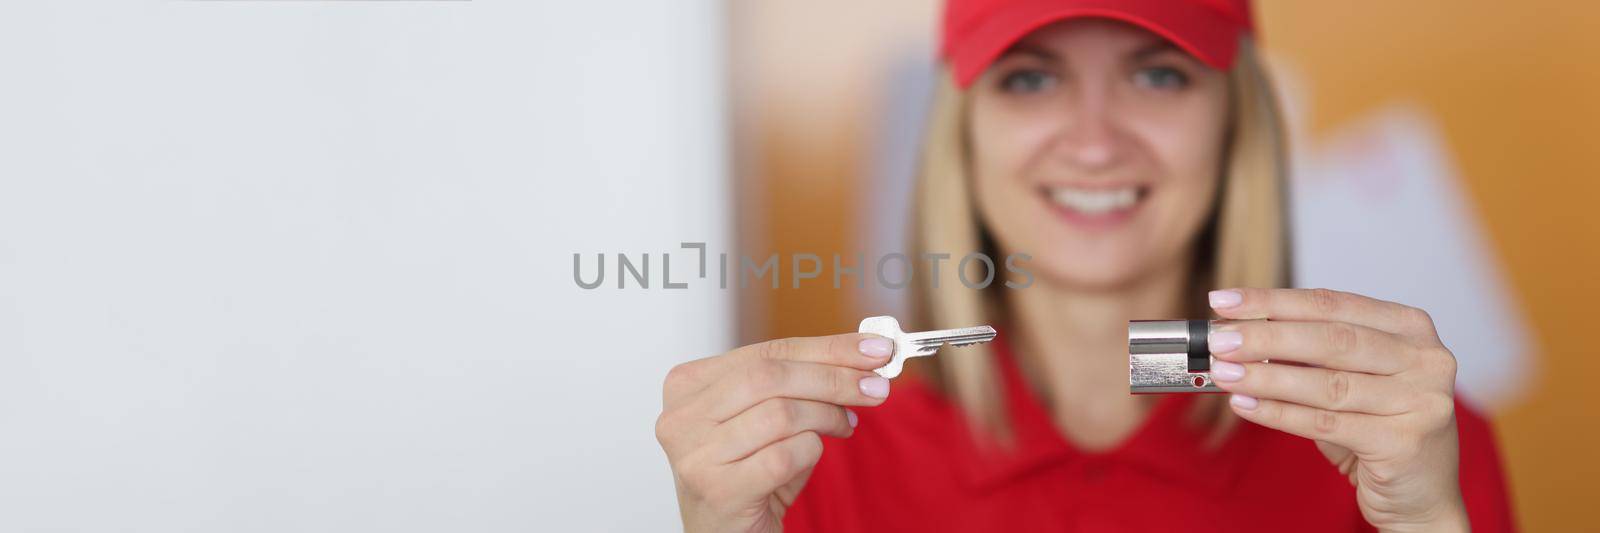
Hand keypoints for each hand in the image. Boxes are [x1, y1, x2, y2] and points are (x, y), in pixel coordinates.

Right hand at [655, 333, 895, 532]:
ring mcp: (695, 454)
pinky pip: (784, 456)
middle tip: (877, 387)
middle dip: (834, 378)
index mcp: (687, 385)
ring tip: (844, 425)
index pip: (767, 351)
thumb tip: (865, 354)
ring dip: (826, 417)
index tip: (876, 347)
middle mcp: (681, 417)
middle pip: (772, 376)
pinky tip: (813, 454)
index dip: (826, 348)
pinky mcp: (717, 490)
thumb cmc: (748, 475)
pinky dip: (811, 451)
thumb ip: (802, 382)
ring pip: (780, 414)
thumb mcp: (769, 418)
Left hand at [1206, 288, 1468, 531]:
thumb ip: (1310, 354)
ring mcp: (1421, 401)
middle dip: (1266, 337)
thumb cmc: (1380, 428)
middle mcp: (1425, 359)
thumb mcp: (1351, 378)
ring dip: (1266, 377)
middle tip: (1219, 340)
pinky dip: (1279, 413)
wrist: (1421, 494)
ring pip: (1327, 384)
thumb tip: (1241, 333)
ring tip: (1224, 372)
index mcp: (1411, 328)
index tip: (1225, 301)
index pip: (1331, 304)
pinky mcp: (1404, 443)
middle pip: (1331, 340)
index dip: (1273, 301)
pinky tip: (1245, 404)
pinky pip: (1326, 423)